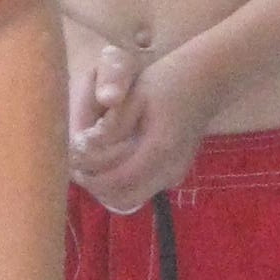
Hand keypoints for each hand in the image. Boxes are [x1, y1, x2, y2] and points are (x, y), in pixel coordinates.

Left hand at [71, 45, 218, 212]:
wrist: (208, 80)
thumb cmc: (169, 81)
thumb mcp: (135, 96)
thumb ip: (112, 126)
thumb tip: (86, 148)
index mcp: (160, 149)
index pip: (117, 180)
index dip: (90, 175)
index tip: (71, 159)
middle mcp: (170, 170)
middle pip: (123, 199)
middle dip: (95, 186)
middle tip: (76, 166)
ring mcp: (175, 175)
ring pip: (131, 199)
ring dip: (107, 188)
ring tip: (88, 165)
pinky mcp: (174, 174)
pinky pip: (141, 190)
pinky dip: (120, 185)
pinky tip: (109, 163)